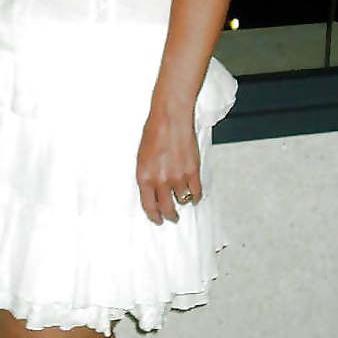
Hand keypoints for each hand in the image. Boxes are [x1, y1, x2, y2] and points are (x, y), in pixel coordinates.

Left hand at [135, 106, 201, 224]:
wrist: (170, 118)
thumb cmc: (154, 132)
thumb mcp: (141, 157)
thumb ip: (146, 175)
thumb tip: (151, 190)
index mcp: (144, 177)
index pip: (148, 206)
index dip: (154, 216)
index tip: (157, 219)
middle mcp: (160, 181)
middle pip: (166, 208)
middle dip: (169, 215)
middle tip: (171, 217)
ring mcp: (178, 177)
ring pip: (182, 200)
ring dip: (182, 201)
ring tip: (182, 198)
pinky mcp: (192, 172)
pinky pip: (196, 192)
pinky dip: (195, 196)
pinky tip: (194, 195)